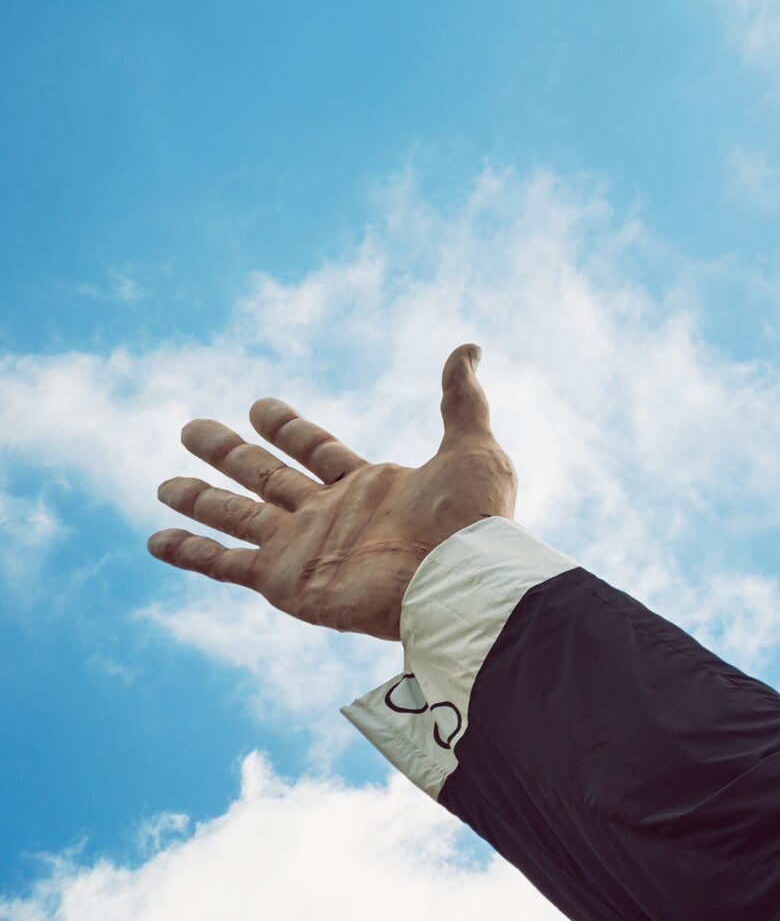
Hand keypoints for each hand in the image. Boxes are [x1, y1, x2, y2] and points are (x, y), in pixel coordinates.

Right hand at [146, 344, 516, 641]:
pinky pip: (226, 564)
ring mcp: (305, 548)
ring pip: (238, 516)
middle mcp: (331, 515)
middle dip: (229, 454)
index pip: (316, 450)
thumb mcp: (471, 446)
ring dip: (201, 499)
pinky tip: (157, 539)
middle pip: (267, 476)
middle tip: (192, 428)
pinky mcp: (284, 580)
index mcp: (371, 486)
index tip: (258, 405)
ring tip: (164, 483)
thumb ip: (461, 399)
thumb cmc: (472, 519)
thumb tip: (469, 348)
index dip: (287, 428)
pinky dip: (190, 551)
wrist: (460, 578)